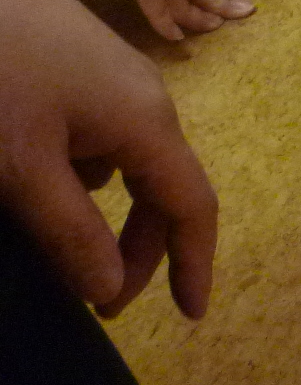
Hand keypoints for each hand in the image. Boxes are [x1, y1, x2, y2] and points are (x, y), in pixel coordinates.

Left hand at [0, 0, 217, 318]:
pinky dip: (76, 174)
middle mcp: (147, 101)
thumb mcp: (23, 166)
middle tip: (95, 301)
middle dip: (138, 250)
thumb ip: (70, 231)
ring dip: (101, 212)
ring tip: (49, 239)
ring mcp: (114, 79)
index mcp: (148, 126)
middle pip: (162, 189)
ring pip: (124, 165)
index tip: (189, 317)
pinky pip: (96, 137)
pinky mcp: (81, 68)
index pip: (192, 207)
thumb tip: (111, 287)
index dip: (194, 264)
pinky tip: (29, 173)